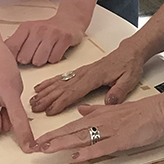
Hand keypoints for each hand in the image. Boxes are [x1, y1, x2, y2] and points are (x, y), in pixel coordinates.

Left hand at [4, 10, 87, 66]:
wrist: (69, 20)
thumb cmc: (45, 30)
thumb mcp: (28, 32)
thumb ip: (15, 43)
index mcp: (25, 28)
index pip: (11, 48)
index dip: (12, 59)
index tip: (15, 60)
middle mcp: (38, 29)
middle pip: (25, 58)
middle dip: (29, 60)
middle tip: (35, 54)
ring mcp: (52, 33)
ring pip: (39, 61)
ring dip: (42, 61)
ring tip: (44, 54)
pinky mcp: (65, 38)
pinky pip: (54, 59)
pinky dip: (54, 59)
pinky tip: (55, 52)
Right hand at [29, 40, 143, 115]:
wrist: (130, 52)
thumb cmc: (130, 66)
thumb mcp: (130, 80)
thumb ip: (119, 91)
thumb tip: (109, 102)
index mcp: (95, 77)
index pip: (75, 91)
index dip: (61, 102)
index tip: (49, 111)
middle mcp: (85, 73)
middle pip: (63, 87)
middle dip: (47, 98)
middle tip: (34, 108)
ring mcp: (81, 72)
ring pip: (60, 82)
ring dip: (46, 91)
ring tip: (32, 100)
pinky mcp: (81, 71)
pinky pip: (62, 77)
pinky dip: (50, 82)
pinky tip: (41, 87)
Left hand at [35, 94, 163, 160]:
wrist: (160, 110)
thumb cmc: (141, 112)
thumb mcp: (114, 108)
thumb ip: (95, 111)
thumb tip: (80, 111)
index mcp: (99, 115)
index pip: (72, 125)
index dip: (54, 133)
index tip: (39, 140)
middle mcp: (101, 121)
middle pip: (72, 131)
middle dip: (52, 139)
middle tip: (33, 148)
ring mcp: (111, 130)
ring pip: (82, 137)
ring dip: (63, 144)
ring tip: (47, 150)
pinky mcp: (122, 139)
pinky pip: (102, 147)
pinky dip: (88, 152)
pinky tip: (76, 157)